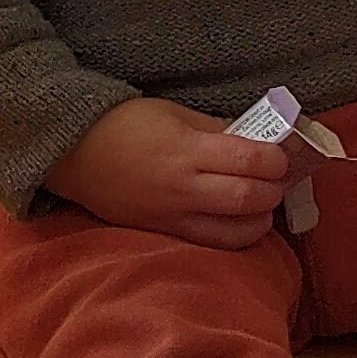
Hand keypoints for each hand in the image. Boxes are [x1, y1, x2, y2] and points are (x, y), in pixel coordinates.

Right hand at [41, 97, 289, 248]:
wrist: (74, 154)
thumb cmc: (125, 125)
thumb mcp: (175, 113)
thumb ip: (217, 130)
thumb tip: (257, 142)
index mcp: (187, 150)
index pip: (250, 159)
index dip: (277, 158)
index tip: (282, 153)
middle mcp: (184, 187)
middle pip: (249, 198)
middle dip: (275, 189)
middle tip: (278, 177)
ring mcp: (174, 216)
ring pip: (236, 232)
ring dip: (261, 219)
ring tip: (263, 202)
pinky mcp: (166, 233)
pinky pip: (213, 243)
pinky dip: (236, 234)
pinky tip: (240, 219)